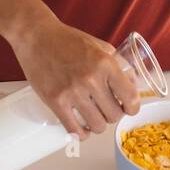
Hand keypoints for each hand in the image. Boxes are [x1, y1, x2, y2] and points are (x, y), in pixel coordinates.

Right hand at [10, 18, 139, 140]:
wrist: (36, 36)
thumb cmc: (68, 40)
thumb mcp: (99, 46)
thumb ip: (117, 64)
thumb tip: (133, 83)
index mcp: (105, 63)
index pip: (130, 97)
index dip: (132, 107)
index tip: (129, 108)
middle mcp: (91, 78)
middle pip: (114, 115)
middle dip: (114, 115)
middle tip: (107, 110)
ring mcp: (72, 91)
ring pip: (97, 125)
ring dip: (98, 125)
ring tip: (94, 118)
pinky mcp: (55, 101)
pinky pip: (74, 130)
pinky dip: (81, 134)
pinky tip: (82, 129)